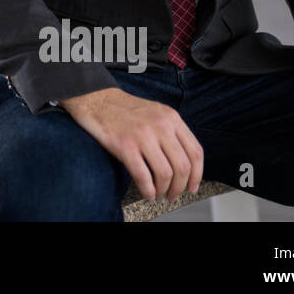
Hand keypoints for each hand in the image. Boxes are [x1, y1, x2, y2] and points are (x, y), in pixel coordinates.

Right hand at [60, 87, 202, 200]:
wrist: (96, 99)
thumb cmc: (124, 109)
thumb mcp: (155, 113)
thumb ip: (171, 132)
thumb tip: (183, 164)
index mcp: (171, 117)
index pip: (195, 152)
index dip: (197, 175)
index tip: (192, 186)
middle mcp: (160, 125)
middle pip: (183, 166)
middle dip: (180, 187)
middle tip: (173, 195)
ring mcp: (143, 135)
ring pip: (165, 174)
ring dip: (163, 190)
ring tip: (158, 194)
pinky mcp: (125, 145)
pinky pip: (143, 176)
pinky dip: (148, 190)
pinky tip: (146, 193)